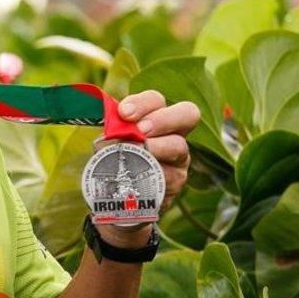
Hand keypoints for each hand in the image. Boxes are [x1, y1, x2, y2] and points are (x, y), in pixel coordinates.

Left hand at [99, 90, 199, 243]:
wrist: (119, 197)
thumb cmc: (115, 161)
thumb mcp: (110, 143)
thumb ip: (113, 133)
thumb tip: (112, 130)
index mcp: (155, 117)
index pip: (156, 100)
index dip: (142, 103)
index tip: (123, 113)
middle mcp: (174, 133)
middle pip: (188, 113)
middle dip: (162, 119)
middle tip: (141, 131)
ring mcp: (179, 157)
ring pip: (179, 145)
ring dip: (156, 147)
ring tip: (135, 153)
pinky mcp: (176, 180)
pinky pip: (170, 175)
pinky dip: (152, 173)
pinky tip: (137, 176)